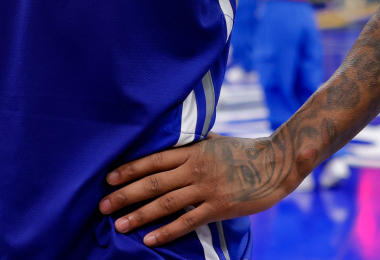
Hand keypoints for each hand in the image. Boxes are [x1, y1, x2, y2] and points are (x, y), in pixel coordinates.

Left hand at [100, 134, 295, 246]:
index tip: (108, 179)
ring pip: (164, 203)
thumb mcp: (215, 140)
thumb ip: (193, 143)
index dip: (129, 169)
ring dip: (139, 215)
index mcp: (192, 151)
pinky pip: (187, 221)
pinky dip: (166, 232)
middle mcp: (194, 169)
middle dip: (124, 195)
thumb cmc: (245, 150)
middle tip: (103, 206)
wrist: (276, 162)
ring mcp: (206, 189)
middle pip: (152, 183)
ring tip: (119, 225)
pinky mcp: (218, 207)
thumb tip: (175, 139)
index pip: (152, 160)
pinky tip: (149, 240)